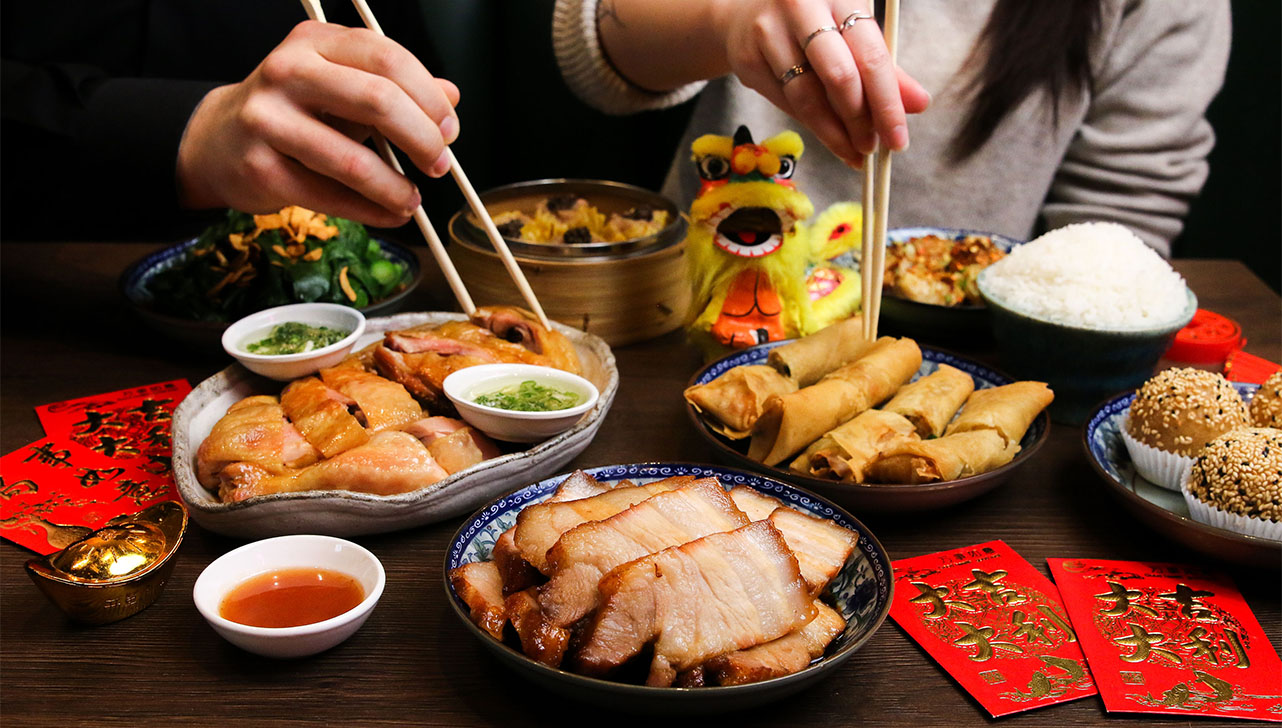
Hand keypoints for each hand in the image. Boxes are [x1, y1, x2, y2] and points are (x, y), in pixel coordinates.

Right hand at [177, 20, 459, 226]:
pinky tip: (388, 214)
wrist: (216, 142)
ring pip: (353, 159)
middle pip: (377, 100)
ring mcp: (268, 119)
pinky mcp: (260, 168)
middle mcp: (288, 71)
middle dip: (422, 139)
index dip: (428, 98)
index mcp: (315, 42)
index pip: (387, 59)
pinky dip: (369, 211)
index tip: (449, 129)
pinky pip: (329, 196)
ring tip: (413, 202)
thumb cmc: (292, 112)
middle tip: (439, 165)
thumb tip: (450, 97)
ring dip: (395, 188)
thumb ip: (394, 89)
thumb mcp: (340, 87)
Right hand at [710, 0, 929, 166]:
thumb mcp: (850, 31)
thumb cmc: (811, 22)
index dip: (888, 103)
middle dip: (860, 121)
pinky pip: (785, 103)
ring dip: (834, 133)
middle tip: (872, 148)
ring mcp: (768, 32)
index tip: (898, 138)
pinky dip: (811, 125)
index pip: (871, 55)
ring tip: (853, 151)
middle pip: (839, 77)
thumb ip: (884, 66)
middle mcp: (801, 6)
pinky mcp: (747, 59)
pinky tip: (827, 136)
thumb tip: (919, 103)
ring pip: (808, 97)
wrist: (746, 13)